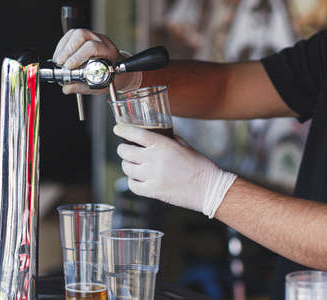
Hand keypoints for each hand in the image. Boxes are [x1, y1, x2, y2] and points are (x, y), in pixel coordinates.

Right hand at [52, 29, 141, 94]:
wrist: (118, 70)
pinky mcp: (85, 36)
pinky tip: (59, 56)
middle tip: (60, 63)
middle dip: (68, 50)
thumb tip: (67, 88)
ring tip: (58, 61)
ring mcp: (93, 36)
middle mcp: (102, 41)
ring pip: (75, 33)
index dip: (77, 56)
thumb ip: (83, 87)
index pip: (92, 47)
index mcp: (109, 51)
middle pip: (81, 35)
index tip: (68, 67)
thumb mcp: (100, 85)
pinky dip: (62, 46)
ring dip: (63, 48)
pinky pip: (70, 35)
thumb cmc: (111, 76)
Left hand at [114, 124, 236, 217]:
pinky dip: (131, 180)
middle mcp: (155, 161)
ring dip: (127, 164)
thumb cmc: (200, 166)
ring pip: (127, 168)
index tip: (117, 129)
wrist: (209, 189)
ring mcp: (152, 177)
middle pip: (126, 152)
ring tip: (132, 163)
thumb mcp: (185, 145)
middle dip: (122, 148)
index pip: (136, 134)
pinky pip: (132, 185)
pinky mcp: (153, 192)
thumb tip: (156, 133)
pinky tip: (137, 178)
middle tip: (124, 148)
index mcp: (163, 146)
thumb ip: (168, 138)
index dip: (123, 130)